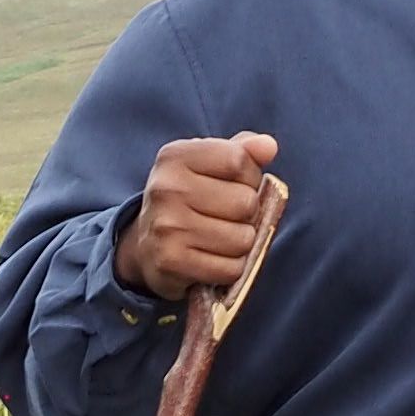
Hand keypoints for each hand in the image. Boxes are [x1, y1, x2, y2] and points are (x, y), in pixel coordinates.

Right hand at [112, 134, 279, 301]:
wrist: (146, 246)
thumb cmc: (189, 199)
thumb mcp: (208, 166)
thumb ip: (242, 150)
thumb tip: (269, 146)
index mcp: (175, 156)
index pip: (239, 161)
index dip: (250, 176)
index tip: (237, 184)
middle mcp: (166, 188)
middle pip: (246, 202)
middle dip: (248, 213)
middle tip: (228, 216)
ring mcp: (167, 226)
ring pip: (243, 239)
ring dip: (242, 243)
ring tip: (221, 239)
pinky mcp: (171, 262)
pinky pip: (231, 269)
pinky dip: (231, 269)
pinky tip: (214, 259)